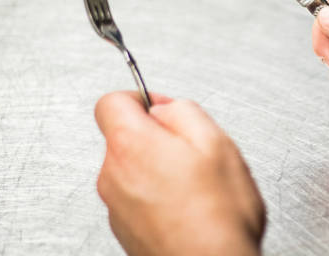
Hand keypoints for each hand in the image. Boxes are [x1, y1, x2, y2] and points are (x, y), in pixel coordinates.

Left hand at [94, 91, 265, 255]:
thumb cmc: (216, 216)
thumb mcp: (216, 142)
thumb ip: (184, 111)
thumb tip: (165, 108)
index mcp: (132, 146)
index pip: (112, 102)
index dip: (141, 98)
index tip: (163, 108)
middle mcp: (114, 176)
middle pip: (126, 137)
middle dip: (159, 137)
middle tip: (194, 151)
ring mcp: (117, 206)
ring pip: (134, 168)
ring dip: (161, 168)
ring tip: (196, 184)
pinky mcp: (125, 229)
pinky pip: (138, 196)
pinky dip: (159, 195)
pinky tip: (190, 206)